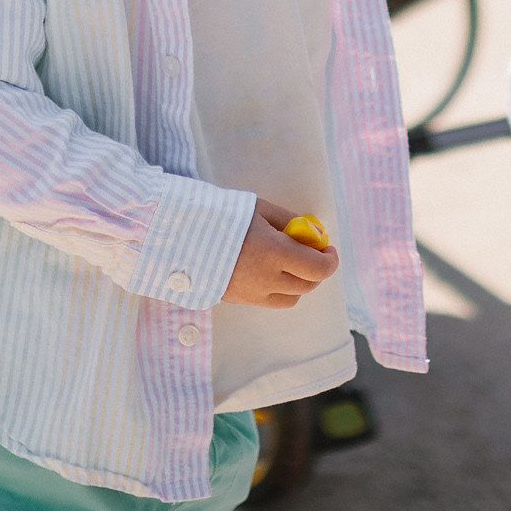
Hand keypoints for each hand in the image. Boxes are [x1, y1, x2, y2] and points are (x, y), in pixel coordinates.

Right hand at [222, 197, 338, 308]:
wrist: (180, 235)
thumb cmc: (223, 216)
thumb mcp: (261, 209)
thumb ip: (290, 221)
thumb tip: (314, 232)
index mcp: (275, 253)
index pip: (318, 269)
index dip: (330, 261)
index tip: (328, 249)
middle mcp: (266, 279)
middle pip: (308, 285)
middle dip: (316, 270)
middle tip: (312, 253)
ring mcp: (252, 294)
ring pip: (291, 298)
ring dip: (299, 283)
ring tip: (290, 263)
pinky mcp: (239, 300)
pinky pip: (270, 301)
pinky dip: (279, 289)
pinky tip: (270, 270)